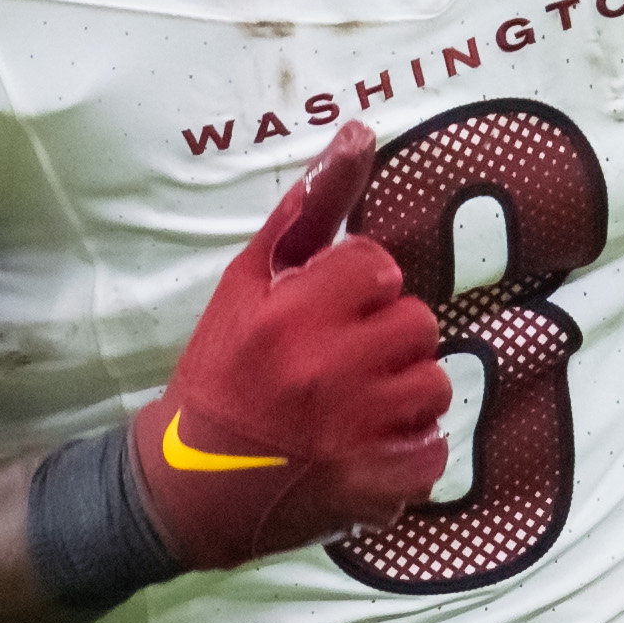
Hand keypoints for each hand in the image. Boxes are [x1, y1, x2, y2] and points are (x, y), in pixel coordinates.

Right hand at [127, 120, 453, 567]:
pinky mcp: (376, 485)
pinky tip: (367, 449)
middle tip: (343, 363)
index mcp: (291, 314)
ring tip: (355, 407)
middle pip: (417, 323)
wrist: (189, 488)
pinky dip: (409, 452)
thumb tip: (360, 134)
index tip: (326, 315)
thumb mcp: (245, 284)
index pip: (378, 267)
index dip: (357, 290)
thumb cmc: (220, 375)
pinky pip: (434, 450)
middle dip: (387, 338)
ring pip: (433, 384)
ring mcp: (356, 431)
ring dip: (404, 394)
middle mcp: (327, 369)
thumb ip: (306, 210)